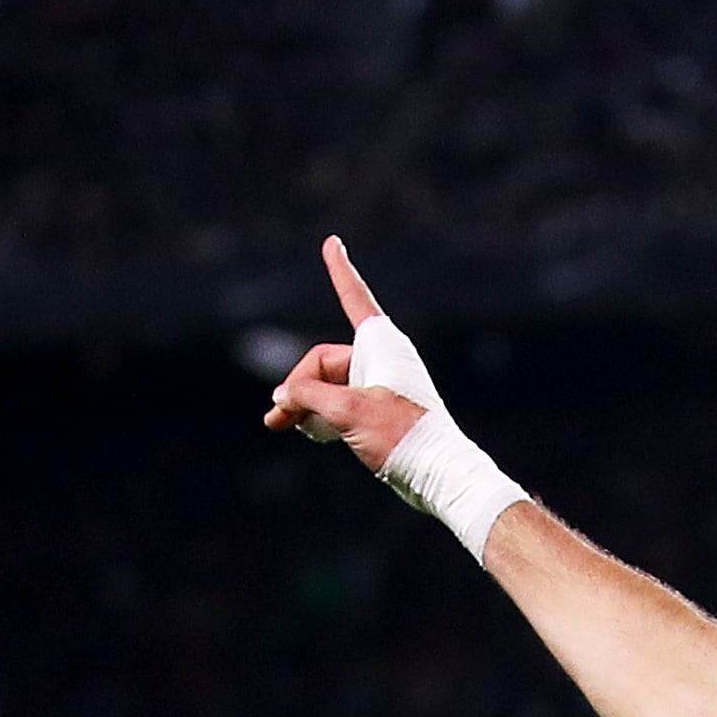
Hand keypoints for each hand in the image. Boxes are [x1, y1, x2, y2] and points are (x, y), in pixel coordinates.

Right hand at [259, 236, 427, 470]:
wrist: (438, 475)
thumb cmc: (402, 436)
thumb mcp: (347, 412)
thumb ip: (307, 396)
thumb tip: (282, 395)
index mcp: (382, 345)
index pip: (354, 298)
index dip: (340, 271)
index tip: (332, 242)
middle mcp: (381, 359)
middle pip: (323, 361)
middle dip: (297, 386)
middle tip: (277, 417)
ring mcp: (378, 384)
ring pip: (327, 385)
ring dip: (302, 404)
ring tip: (279, 425)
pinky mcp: (377, 410)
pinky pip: (338, 403)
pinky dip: (319, 415)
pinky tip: (303, 432)